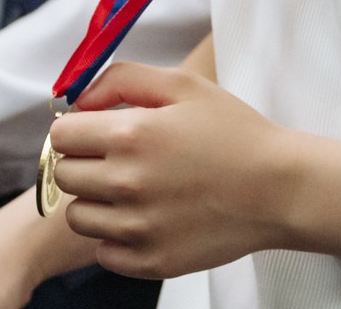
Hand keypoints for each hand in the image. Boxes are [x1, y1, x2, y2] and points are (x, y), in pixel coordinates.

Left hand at [52, 61, 299, 278]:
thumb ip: (123, 79)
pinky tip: (146, 217)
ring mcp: (136, 227)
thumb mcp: (185, 85)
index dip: (77, 129)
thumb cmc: (234, 133)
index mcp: (131, 135)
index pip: (61, 136)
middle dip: (84, 162)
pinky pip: (103, 251)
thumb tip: (80, 99)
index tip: (96, 132)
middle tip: (118, 159)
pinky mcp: (149, 260)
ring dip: (97, 202)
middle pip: (64, 176)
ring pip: (78, 217)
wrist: (279, 188)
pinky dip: (116, 237)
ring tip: (134, 189)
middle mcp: (126, 183)